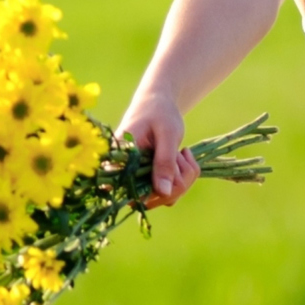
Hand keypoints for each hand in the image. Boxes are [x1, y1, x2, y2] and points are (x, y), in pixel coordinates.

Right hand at [117, 92, 201, 208]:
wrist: (157, 105)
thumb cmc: (159, 113)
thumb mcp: (166, 134)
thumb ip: (164, 162)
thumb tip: (163, 193)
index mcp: (119, 162)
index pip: (132, 193)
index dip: (158, 188)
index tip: (174, 159)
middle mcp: (125, 176)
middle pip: (152, 200)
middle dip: (177, 180)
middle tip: (181, 153)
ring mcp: (138, 181)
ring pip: (165, 198)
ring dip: (184, 177)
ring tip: (181, 152)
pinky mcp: (150, 182)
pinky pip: (172, 193)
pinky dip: (185, 177)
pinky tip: (183, 156)